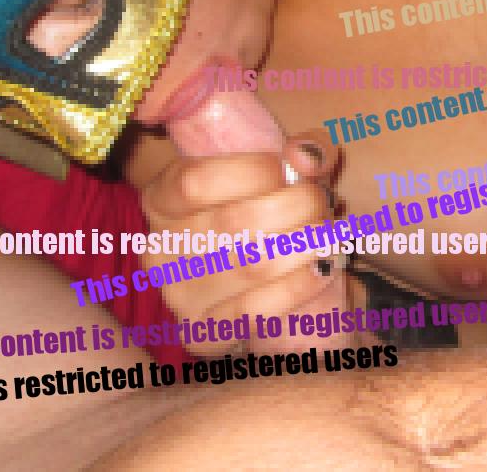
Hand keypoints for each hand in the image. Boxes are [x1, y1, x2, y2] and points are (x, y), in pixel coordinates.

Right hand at [139, 130, 352, 354]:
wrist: (285, 278)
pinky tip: (322, 269)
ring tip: (328, 235)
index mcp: (162, 199)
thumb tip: (305, 156)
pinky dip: (301, 285)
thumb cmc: (276, 209)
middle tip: (323, 204)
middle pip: (232, 222)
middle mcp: (159, 250)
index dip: (253, 171)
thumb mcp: (287, 168)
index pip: (194, 182)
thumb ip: (305, 150)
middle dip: (296, 207)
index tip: (290, 169)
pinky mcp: (204, 335)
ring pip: (251, 265)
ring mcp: (178, 297)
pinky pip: (257, 310)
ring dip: (305, 245)